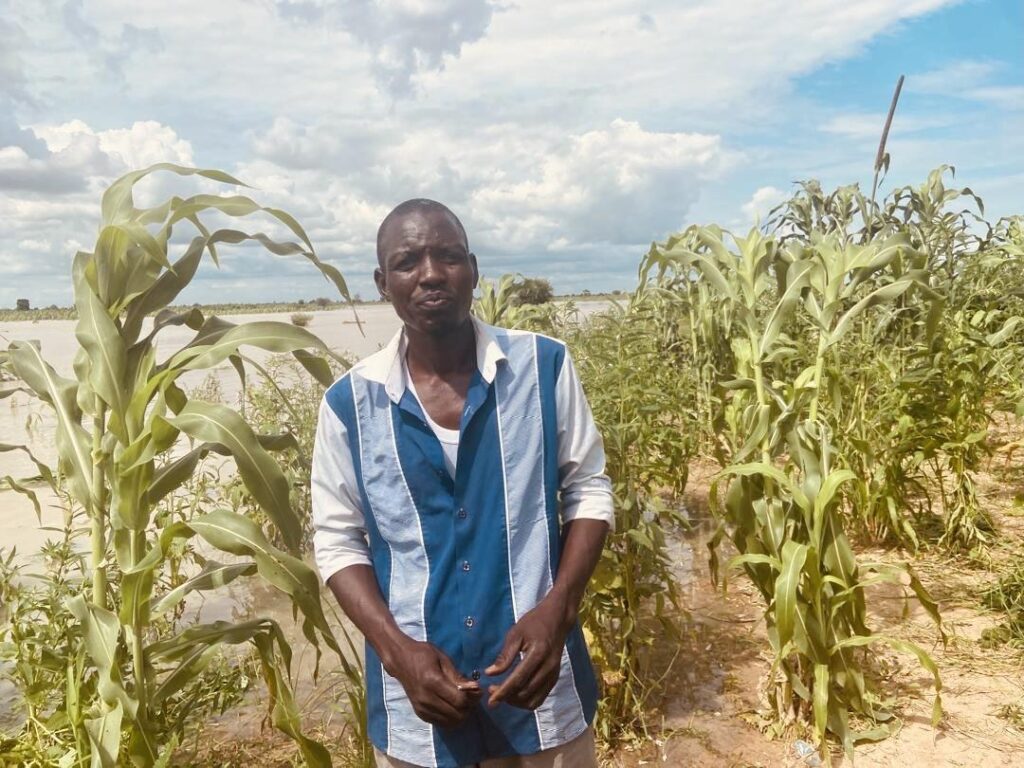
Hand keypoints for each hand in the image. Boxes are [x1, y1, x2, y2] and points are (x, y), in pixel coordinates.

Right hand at [387, 638, 481, 726]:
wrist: (400, 661)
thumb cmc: (423, 655)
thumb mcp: (443, 659)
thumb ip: (457, 676)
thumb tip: (475, 688)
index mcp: (433, 682)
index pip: (460, 701)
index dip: (473, 698)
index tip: (478, 690)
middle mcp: (426, 699)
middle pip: (457, 714)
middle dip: (469, 707)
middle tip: (472, 696)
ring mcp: (422, 708)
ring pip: (451, 722)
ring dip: (461, 714)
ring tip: (462, 701)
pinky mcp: (420, 714)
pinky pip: (441, 723)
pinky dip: (451, 718)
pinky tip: (452, 706)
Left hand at [485, 591, 572, 710]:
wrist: (557, 619)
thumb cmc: (534, 623)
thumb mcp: (515, 634)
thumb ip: (504, 656)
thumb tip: (490, 673)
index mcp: (538, 654)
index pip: (518, 680)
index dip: (503, 692)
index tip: (490, 700)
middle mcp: (548, 668)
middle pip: (525, 693)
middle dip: (507, 697)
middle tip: (492, 690)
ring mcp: (553, 674)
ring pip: (533, 700)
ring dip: (516, 702)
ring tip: (503, 694)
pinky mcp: (555, 678)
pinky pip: (540, 698)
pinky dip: (527, 701)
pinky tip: (516, 694)